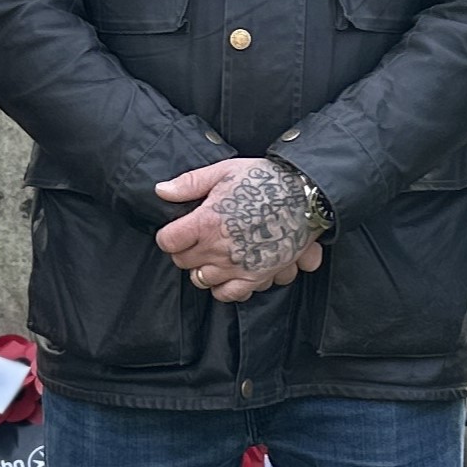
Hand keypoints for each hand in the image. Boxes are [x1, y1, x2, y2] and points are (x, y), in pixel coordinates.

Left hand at [153, 156, 325, 302]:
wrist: (306, 196)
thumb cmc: (265, 179)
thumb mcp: (224, 171)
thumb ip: (189, 183)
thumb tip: (161, 191)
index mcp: (207, 222)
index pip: (168, 241)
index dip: (169, 235)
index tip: (178, 229)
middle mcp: (218, 248)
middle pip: (182, 262)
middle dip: (185, 250)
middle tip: (198, 238)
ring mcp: (237, 266)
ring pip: (201, 279)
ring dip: (203, 267)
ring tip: (214, 253)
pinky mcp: (255, 277)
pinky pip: (228, 294)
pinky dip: (224, 287)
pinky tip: (228, 272)